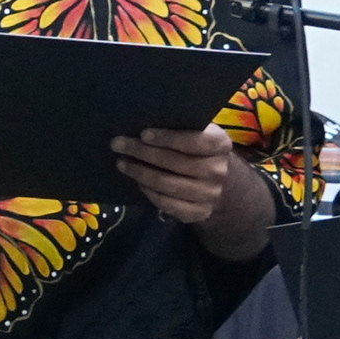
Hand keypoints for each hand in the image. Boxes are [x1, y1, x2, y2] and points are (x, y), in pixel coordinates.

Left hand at [111, 124, 238, 224]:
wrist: (218, 181)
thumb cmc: (198, 150)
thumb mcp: (198, 133)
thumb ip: (181, 128)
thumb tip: (144, 125)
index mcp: (221, 145)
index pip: (193, 141)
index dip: (167, 138)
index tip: (143, 134)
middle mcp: (218, 170)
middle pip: (175, 162)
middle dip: (142, 152)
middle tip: (118, 144)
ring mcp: (210, 194)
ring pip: (167, 184)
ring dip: (140, 173)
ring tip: (122, 163)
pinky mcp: (200, 213)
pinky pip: (168, 203)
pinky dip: (149, 192)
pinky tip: (138, 182)